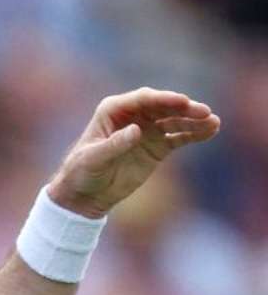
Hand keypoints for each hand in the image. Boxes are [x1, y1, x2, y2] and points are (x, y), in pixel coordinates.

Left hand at [46, 88, 220, 217]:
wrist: (84, 195)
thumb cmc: (81, 173)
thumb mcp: (93, 159)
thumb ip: (114, 145)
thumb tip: (136, 130)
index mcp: (113, 110)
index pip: (142, 99)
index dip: (163, 99)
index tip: (183, 101)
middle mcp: (133, 116)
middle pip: (163, 106)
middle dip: (184, 108)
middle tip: (204, 112)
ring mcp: (148, 130)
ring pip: (175, 120)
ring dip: (194, 120)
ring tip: (213, 122)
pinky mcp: (157, 146)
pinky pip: (180, 136)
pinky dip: (194, 134)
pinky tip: (210, 131)